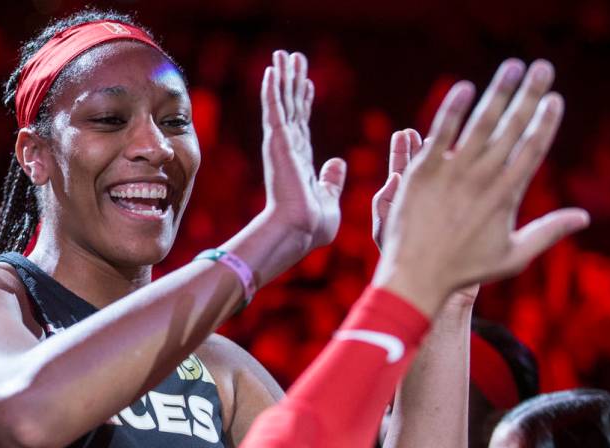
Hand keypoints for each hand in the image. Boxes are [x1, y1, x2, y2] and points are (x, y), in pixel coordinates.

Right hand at [260, 50, 346, 249]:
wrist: (299, 230)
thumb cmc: (313, 226)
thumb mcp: (329, 198)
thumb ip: (331, 179)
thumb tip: (337, 163)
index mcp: (300, 163)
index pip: (302, 126)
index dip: (304, 103)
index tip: (307, 84)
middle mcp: (289, 151)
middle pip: (291, 108)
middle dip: (292, 83)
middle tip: (293, 59)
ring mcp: (281, 146)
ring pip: (281, 103)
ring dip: (282, 78)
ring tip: (284, 55)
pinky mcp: (277, 143)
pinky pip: (274, 109)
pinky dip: (272, 89)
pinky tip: (272, 69)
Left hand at [374, 59, 588, 316]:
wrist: (415, 277)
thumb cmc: (463, 271)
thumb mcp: (512, 256)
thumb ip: (548, 232)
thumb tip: (583, 217)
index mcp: (506, 196)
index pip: (533, 149)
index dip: (545, 121)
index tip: (554, 99)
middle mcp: (483, 179)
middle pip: (512, 128)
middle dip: (530, 95)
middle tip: (543, 67)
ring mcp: (452, 173)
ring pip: (481, 124)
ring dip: (498, 92)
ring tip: (513, 67)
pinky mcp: (423, 172)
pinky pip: (440, 134)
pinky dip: (452, 110)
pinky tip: (465, 87)